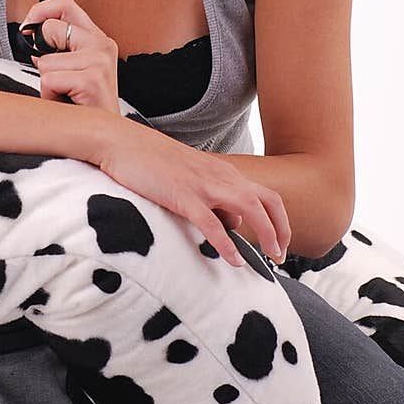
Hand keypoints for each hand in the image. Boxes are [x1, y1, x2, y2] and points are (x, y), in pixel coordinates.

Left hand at [18, 0, 121, 116]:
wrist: (105, 137)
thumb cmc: (84, 105)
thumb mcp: (71, 68)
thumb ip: (55, 47)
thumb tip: (29, 34)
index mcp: (97, 38)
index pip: (65, 5)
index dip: (40, 12)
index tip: (27, 29)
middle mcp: (102, 44)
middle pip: (50, 29)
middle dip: (42, 56)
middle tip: (56, 77)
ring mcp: (99, 61)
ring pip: (45, 61)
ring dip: (47, 83)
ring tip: (66, 94)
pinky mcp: (92, 80)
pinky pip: (49, 80)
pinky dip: (50, 96)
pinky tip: (68, 103)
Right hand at [97, 116, 290, 268]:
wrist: (122, 142)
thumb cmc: (151, 161)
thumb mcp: (191, 176)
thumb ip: (212, 196)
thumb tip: (229, 223)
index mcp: (224, 172)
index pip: (266, 196)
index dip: (280, 221)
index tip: (279, 244)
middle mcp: (221, 177)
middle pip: (268, 202)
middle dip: (281, 231)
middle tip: (280, 256)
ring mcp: (204, 186)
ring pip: (250, 210)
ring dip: (266, 236)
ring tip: (269, 260)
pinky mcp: (183, 196)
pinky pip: (213, 224)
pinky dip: (227, 245)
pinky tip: (234, 261)